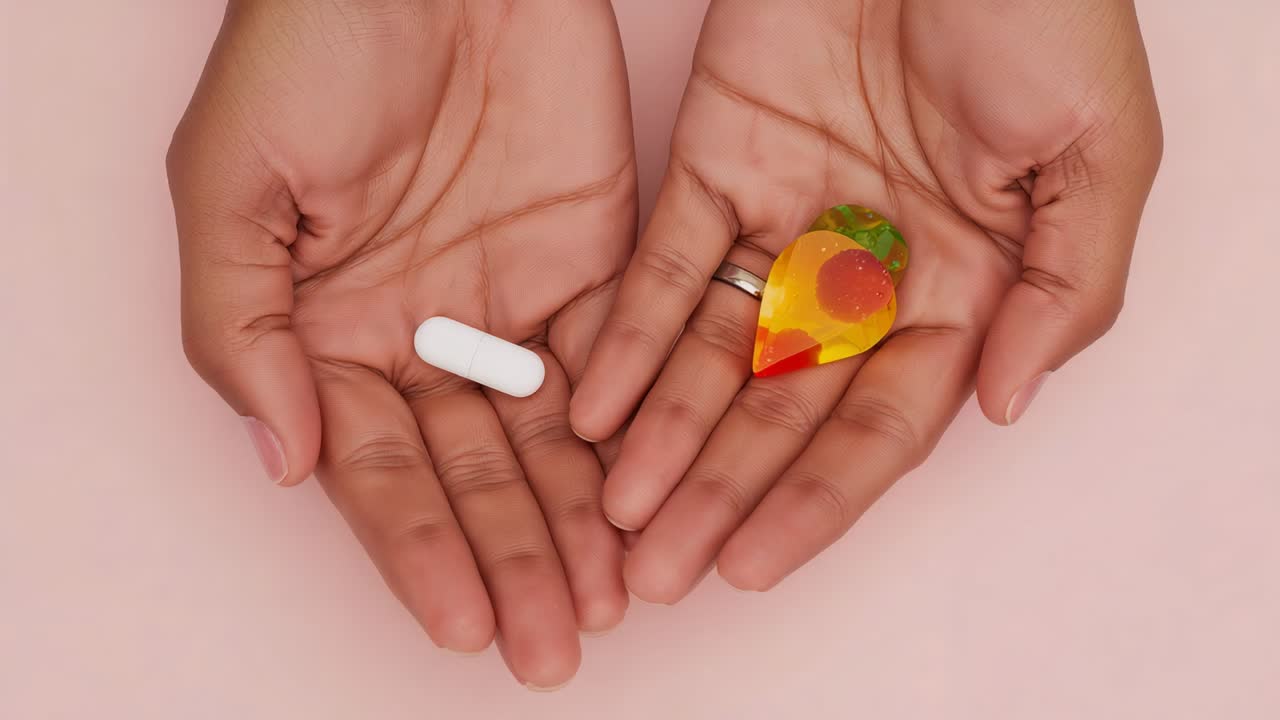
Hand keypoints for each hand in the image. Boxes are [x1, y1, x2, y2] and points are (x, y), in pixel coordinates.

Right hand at [168, 0, 633, 686]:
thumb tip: (286, 460)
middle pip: (474, 472)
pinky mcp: (596, 261)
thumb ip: (248, 330)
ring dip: (579, 527)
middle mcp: (424, 334)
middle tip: (552, 647)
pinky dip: (631, 438)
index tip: (466, 622)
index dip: (421, 547)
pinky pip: (616, 365)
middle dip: (513, 561)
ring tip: (610, 607)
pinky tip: (647, 507)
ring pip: (552, 439)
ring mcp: (513, 302)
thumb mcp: (233, 187)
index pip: (378, 468)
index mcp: (331, 333)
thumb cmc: (309, 50)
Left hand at [571, 0, 1160, 601]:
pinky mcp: (714, 167)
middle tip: (662, 569)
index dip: (818, 498)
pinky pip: (664, 267)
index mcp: (963, 285)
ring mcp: (785, 223)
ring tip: (617, 512)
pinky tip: (591, 408)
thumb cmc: (1037, 7)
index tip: (755, 563)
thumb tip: (1003, 406)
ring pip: (713, 354)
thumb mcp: (1097, 152)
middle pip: (784, 408)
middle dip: (722, 491)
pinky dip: (626, 335)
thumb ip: (1066, 289)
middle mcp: (866, 271)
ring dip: (664, 436)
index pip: (881, 422)